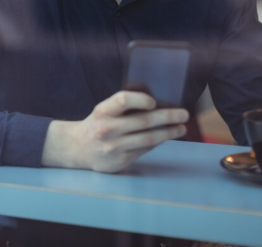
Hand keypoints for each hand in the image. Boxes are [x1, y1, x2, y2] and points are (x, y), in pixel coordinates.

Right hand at [41, 91, 188, 172]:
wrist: (77, 148)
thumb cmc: (96, 124)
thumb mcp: (104, 111)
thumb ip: (123, 108)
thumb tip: (157, 106)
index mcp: (102, 111)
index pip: (123, 100)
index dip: (141, 100)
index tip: (154, 101)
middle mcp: (107, 129)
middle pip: (143, 121)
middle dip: (167, 117)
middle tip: (184, 114)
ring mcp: (114, 147)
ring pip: (148, 138)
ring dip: (168, 132)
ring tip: (181, 128)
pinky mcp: (120, 161)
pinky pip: (144, 149)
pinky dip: (157, 142)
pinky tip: (165, 137)